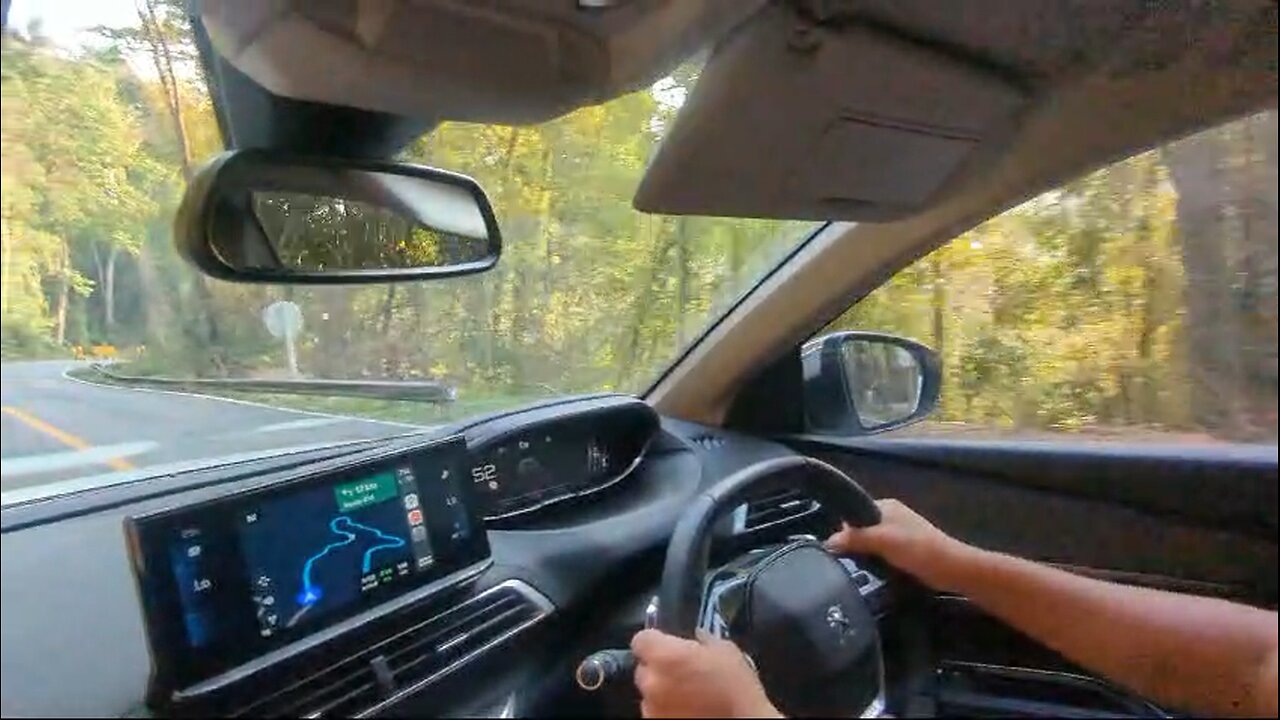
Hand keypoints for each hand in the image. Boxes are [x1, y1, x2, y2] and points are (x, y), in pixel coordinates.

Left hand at [631, 628, 781, 718]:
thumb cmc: (736, 686)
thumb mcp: (726, 651)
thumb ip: (704, 640)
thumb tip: (697, 638)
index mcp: (665, 655)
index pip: (641, 639)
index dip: (654, 641)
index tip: (667, 645)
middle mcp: (652, 681)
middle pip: (644, 668)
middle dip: (659, 669)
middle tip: (681, 673)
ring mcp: (651, 707)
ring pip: (649, 693)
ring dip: (663, 691)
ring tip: (687, 695)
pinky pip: (656, 712)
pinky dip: (667, 710)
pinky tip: (687, 710)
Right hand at [825, 498, 970, 591]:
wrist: (951, 568)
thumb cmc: (918, 549)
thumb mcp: (883, 540)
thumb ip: (855, 538)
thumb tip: (828, 542)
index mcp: (886, 506)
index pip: (854, 512)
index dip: (843, 529)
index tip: (833, 548)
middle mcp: (891, 516)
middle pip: (862, 529)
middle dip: (853, 544)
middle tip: (844, 562)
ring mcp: (900, 534)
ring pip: (872, 543)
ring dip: (866, 556)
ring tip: (856, 571)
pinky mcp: (906, 550)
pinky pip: (882, 554)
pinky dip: (877, 563)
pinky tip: (872, 574)